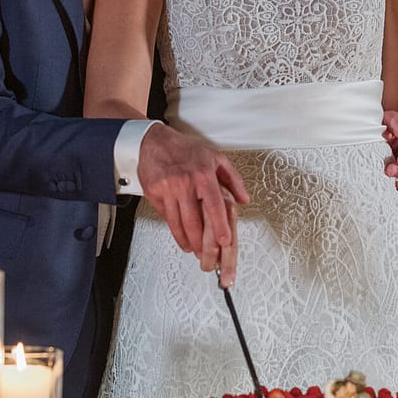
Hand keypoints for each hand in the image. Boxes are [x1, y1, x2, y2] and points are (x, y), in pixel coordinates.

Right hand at [137, 125, 249, 272]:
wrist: (155, 142)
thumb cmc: (186, 151)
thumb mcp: (216, 158)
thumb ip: (233, 179)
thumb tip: (244, 199)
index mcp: (203, 175)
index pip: (214, 207)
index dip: (219, 227)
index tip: (224, 241)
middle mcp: (185, 183)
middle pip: (193, 222)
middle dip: (200, 243)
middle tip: (206, 254)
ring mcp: (167, 189)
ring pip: (177, 224)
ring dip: (186, 241)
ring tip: (192, 249)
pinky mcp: (154, 194)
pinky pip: (166, 217)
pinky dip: (174, 229)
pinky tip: (180, 235)